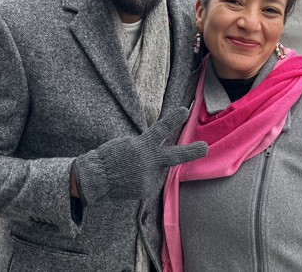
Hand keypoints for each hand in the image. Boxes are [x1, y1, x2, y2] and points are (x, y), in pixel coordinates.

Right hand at [74, 107, 207, 202]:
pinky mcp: (145, 191)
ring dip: (150, 169)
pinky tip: (130, 178)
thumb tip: (161, 146)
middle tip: (205, 147)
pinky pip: (150, 182)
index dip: (174, 119)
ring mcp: (148, 178)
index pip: (161, 130)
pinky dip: (143, 179)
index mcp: (142, 146)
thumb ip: (146, 145)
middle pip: (175, 155)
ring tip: (131, 169)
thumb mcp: (127, 143)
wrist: (96, 178)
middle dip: (192, 151)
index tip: (185, 111)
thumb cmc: (109, 156)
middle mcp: (148, 162)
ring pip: (158, 171)